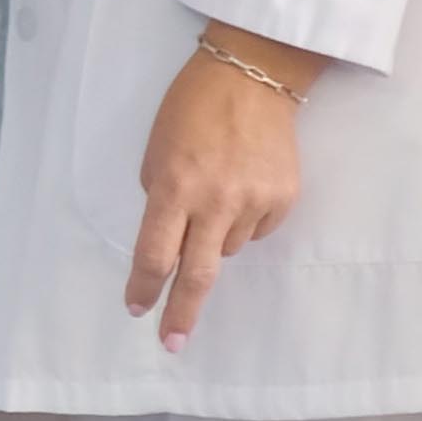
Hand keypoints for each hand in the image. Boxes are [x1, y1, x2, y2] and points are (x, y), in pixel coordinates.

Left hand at [126, 33, 311, 347]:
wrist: (252, 78)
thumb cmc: (191, 110)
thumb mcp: (156, 150)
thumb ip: (162, 197)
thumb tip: (172, 239)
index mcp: (174, 186)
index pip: (155, 252)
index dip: (144, 286)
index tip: (138, 310)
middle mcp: (215, 201)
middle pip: (197, 274)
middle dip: (181, 312)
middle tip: (171, 343)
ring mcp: (254, 203)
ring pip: (227, 246)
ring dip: (215, 235)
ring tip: (217, 190)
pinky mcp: (283, 200)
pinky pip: (257, 230)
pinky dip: (244, 219)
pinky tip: (243, 185)